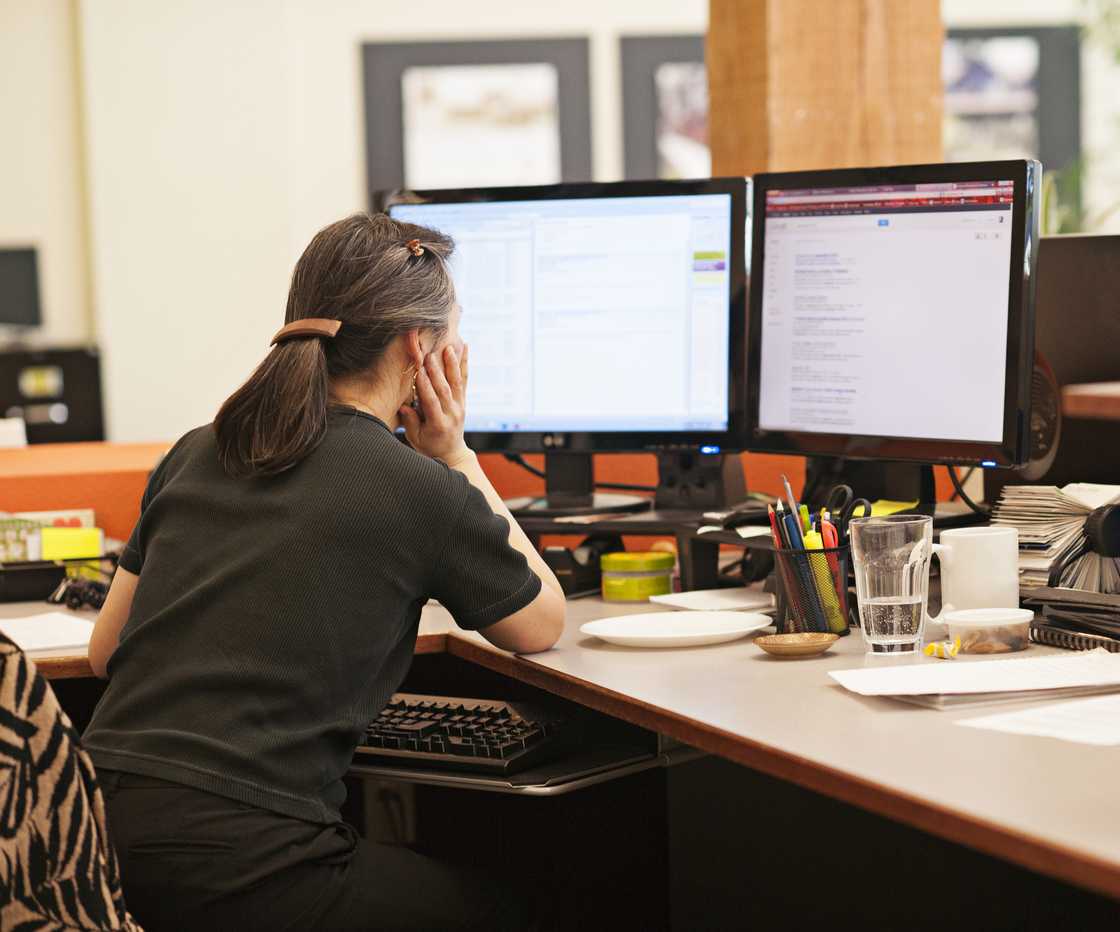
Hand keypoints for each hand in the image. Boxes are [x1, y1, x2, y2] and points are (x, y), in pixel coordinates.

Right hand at [399, 344, 472, 466]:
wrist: (451, 453)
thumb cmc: (429, 446)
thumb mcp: (415, 438)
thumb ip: (410, 423)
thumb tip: (403, 408)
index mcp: (438, 424)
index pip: (432, 402)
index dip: (425, 387)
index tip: (418, 371)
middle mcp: (452, 414)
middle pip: (444, 390)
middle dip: (437, 372)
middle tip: (430, 355)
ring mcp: (460, 406)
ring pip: (457, 382)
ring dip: (452, 364)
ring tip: (448, 347)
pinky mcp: (463, 400)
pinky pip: (464, 380)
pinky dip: (464, 364)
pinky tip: (465, 348)